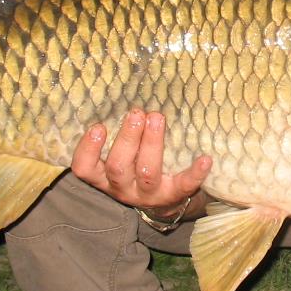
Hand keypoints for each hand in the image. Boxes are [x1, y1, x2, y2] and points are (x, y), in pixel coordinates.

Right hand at [69, 108, 211, 211]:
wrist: (162, 200)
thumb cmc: (135, 165)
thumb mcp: (119, 154)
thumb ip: (115, 133)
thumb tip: (122, 90)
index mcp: (103, 176)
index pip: (85, 168)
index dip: (88, 150)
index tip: (98, 127)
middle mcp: (122, 187)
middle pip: (118, 167)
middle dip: (127, 138)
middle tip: (137, 113)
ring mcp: (148, 194)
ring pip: (146, 173)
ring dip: (151, 144)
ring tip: (157, 118)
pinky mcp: (173, 195)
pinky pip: (184, 186)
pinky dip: (195, 173)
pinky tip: (205, 159)